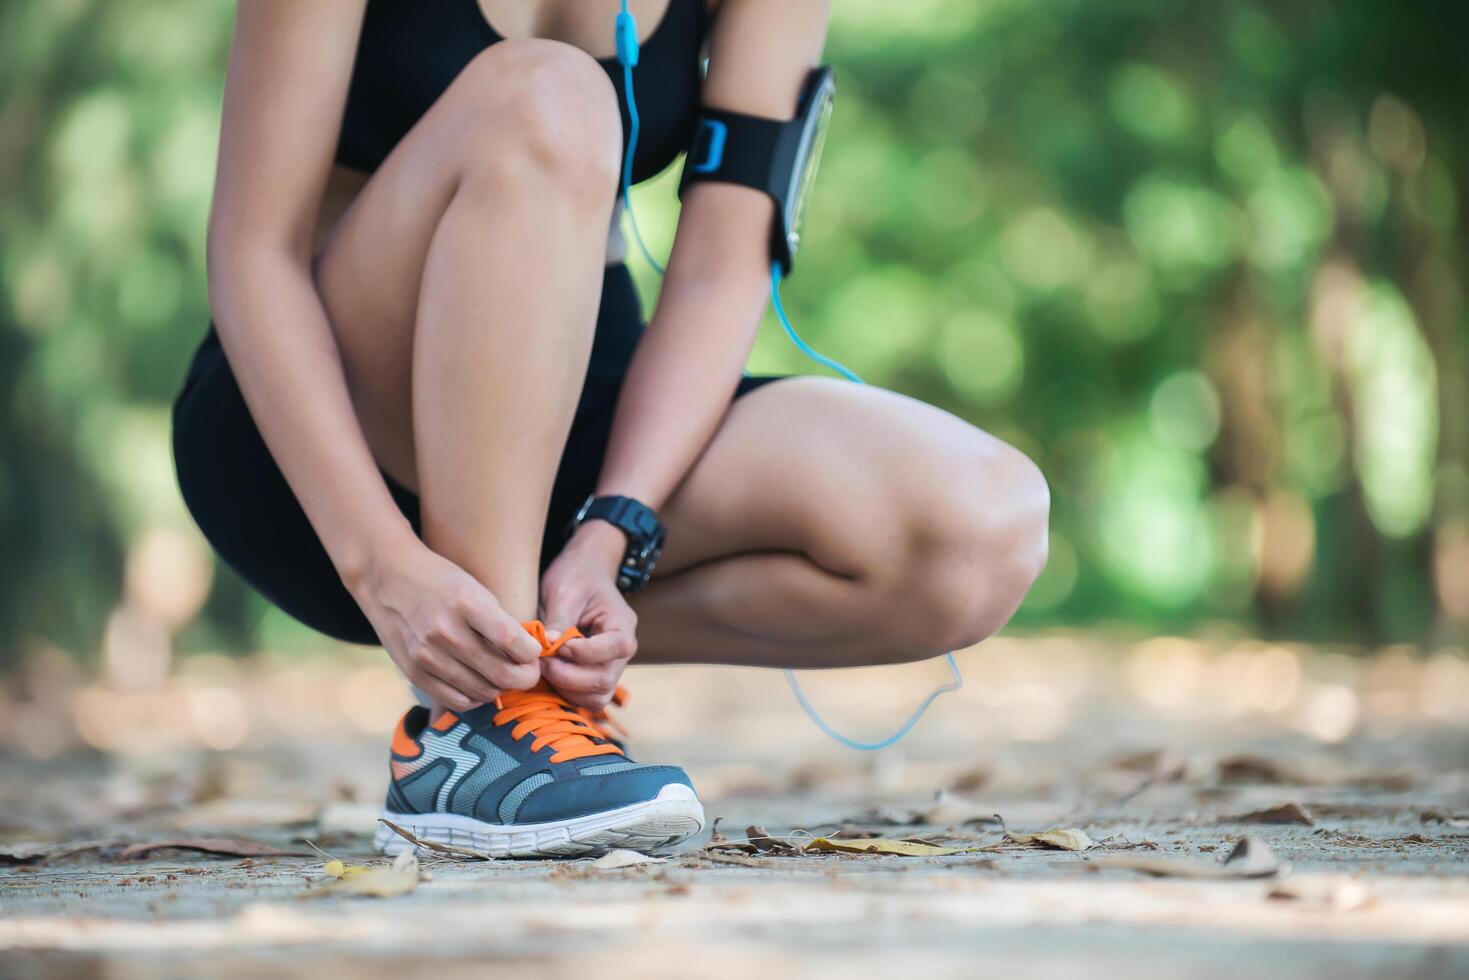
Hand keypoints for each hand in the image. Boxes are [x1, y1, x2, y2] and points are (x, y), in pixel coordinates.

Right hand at [346, 539, 542, 711]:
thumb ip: (499, 622)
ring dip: (501, 688)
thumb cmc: (439, 580)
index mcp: (467, 604)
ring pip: (483, 692)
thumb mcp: (475, 589)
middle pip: (502, 675)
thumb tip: (529, 655)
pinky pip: (457, 701)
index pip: (513, 641)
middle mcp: (446, 632)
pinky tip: (479, 683)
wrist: (386, 577)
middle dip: (526, 677)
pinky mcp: (414, 673)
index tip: (534, 652)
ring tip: (502, 674)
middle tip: (528, 670)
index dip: (532, 654)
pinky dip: (476, 697)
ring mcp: (427, 656)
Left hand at [539, 522, 638, 709]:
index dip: (582, 652)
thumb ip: (559, 620)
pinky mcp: (596, 673)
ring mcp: (611, 664)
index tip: (554, 644)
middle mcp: (622, 649)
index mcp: (621, 623)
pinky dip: (568, 693)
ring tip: (545, 667)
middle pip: (605, 680)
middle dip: (568, 676)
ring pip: (597, 696)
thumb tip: (548, 647)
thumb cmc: (575, 576)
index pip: (616, 647)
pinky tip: (551, 673)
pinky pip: (588, 697)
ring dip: (567, 689)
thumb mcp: (565, 591)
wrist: (583, 571)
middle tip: (542, 661)